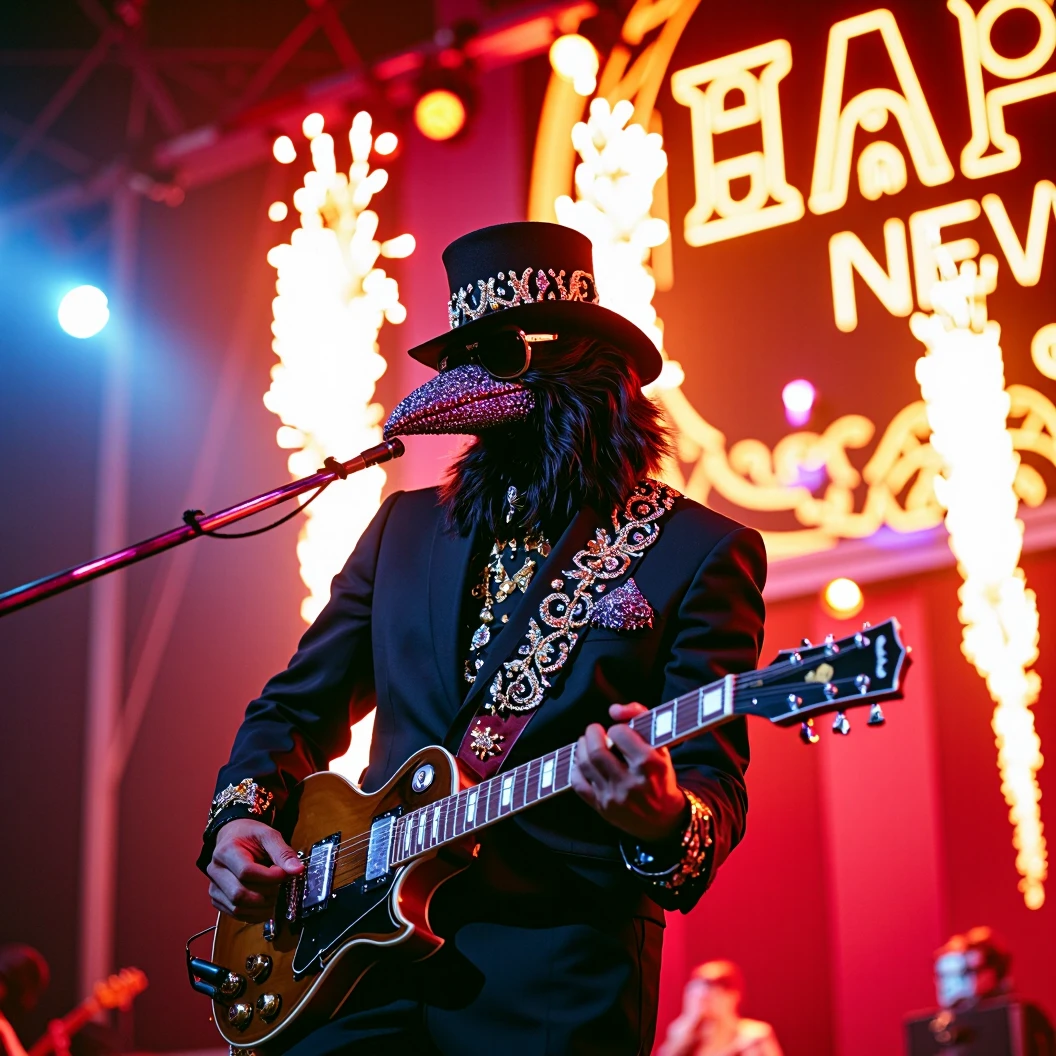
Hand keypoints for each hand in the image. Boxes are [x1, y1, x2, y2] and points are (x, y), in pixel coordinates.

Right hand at [207, 818, 303, 921]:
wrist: (233, 836)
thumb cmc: (250, 835)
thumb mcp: (269, 835)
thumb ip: (283, 853)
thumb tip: (298, 870)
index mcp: (225, 851)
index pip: (246, 872)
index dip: (269, 877)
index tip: (284, 874)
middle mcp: (215, 871)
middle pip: (239, 894)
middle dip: (266, 894)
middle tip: (280, 886)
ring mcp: (214, 887)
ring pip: (237, 908)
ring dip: (262, 907)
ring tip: (275, 894)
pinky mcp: (217, 899)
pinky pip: (236, 914)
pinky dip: (255, 913)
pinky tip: (266, 903)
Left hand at [572, 702, 687, 843]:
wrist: (664, 819)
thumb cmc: (660, 776)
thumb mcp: (661, 745)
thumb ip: (639, 716)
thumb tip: (613, 710)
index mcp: (650, 764)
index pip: (620, 734)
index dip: (616, 728)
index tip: (619, 732)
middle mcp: (632, 782)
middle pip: (597, 751)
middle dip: (592, 733)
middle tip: (595, 730)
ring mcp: (615, 797)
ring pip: (585, 765)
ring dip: (582, 747)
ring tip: (586, 742)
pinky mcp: (602, 808)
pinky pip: (578, 784)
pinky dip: (576, 768)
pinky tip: (582, 762)